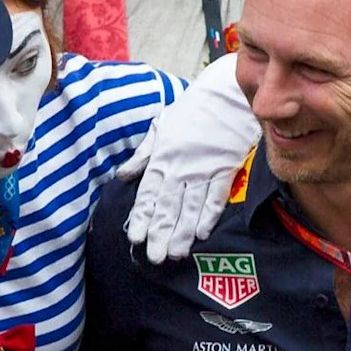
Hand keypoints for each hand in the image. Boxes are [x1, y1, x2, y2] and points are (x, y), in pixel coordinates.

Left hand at [121, 54, 259, 264]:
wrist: (225, 94)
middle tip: (155, 257)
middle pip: (168, 206)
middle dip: (160, 233)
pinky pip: (216, 195)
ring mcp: (204, 168)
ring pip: (190, 206)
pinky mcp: (226, 168)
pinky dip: (209, 215)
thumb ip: (142, 155)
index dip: (142, 217)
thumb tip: (123, 175)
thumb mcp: (160, 126)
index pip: (149, 193)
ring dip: (182, 232)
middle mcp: (181, 166)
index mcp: (163, 157)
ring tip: (175, 254)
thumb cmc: (192, 110)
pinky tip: (201, 234)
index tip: (135, 237)